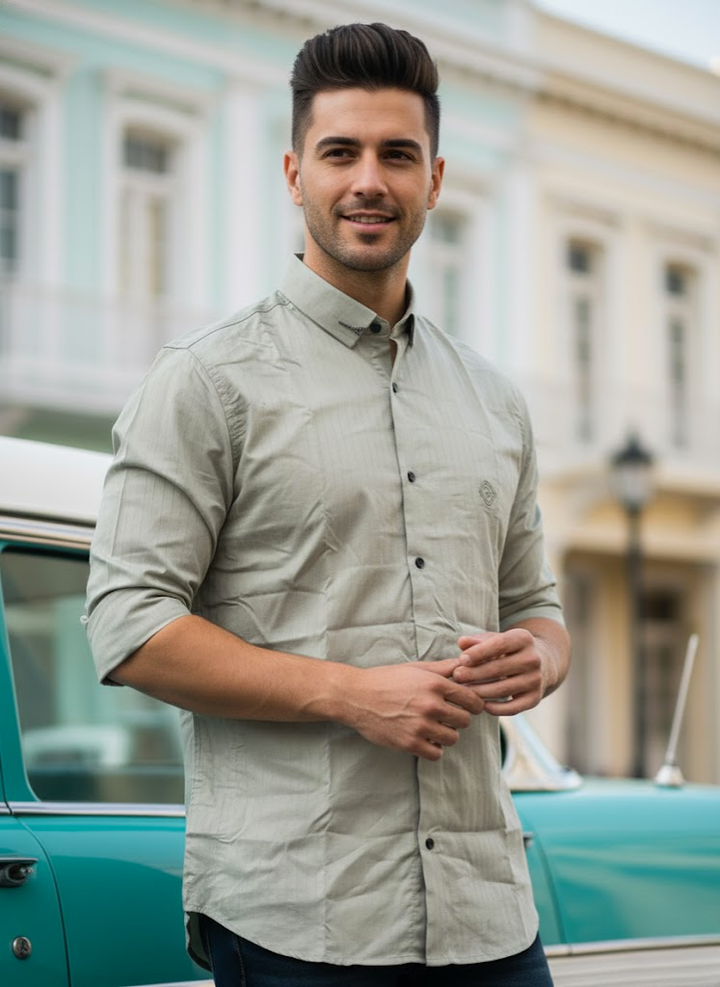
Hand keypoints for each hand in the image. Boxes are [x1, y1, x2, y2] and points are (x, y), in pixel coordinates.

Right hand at [343, 658, 484, 760]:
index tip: (467, 706)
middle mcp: (430, 705)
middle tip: (448, 717)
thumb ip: (443, 668)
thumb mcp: (415, 668)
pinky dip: (434, 748)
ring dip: (447, 734)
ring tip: (435, 727)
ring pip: (453, 738)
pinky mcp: (409, 743)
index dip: (473, 704)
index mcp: (435, 684)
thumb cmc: (386, 679)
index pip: (472, 700)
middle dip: (459, 719)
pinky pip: (437, 754)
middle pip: (465, 720)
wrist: (356, 697)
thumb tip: (465, 665)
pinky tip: (426, 739)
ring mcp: (420, 726)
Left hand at [451, 629, 550, 715]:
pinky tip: (483, 706)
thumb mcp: (495, 639)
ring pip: (504, 689)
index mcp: (523, 638)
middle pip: (499, 668)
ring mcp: (536, 679)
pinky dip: (498, 709)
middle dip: (475, 673)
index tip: (461, 659)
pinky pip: (514, 707)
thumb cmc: (508, 649)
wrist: (540, 663)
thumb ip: (477, 641)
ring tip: (464, 690)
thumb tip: (462, 643)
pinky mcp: (535, 698)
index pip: (500, 644)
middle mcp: (533, 659)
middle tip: (457, 676)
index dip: (479, 652)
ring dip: (481, 691)